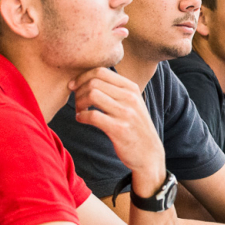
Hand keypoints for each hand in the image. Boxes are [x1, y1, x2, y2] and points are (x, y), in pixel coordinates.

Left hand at [70, 68, 165, 196]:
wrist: (149, 153)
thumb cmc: (135, 127)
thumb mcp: (132, 103)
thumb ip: (116, 90)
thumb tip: (88, 77)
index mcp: (132, 88)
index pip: (101, 71)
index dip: (82, 76)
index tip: (75, 86)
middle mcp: (130, 98)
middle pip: (94, 82)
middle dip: (79, 90)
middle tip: (77, 102)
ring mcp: (126, 113)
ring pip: (92, 95)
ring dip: (79, 103)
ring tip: (79, 111)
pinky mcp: (119, 129)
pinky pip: (92, 115)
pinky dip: (81, 116)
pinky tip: (81, 119)